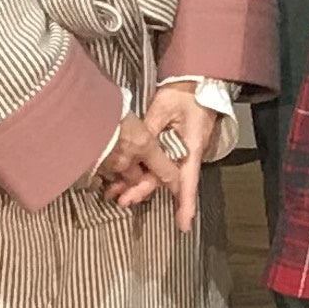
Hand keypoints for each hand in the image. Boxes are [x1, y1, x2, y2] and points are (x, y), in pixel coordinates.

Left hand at [107, 82, 214, 231]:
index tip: (184, 224)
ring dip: (137, 183)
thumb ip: (150, 130)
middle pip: (163, 180)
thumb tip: (136, 147)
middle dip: (142, 192)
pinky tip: (122, 175)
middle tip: (120, 199)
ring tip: (114, 190)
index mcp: (190, 147)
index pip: (186, 180)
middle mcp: (185, 154)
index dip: (185, 203)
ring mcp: (178, 152)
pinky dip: (139, 172)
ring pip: (156, 175)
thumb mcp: (164, 109)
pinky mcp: (170, 148)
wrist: (194, 83)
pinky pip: (154, 165)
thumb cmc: (185, 95)